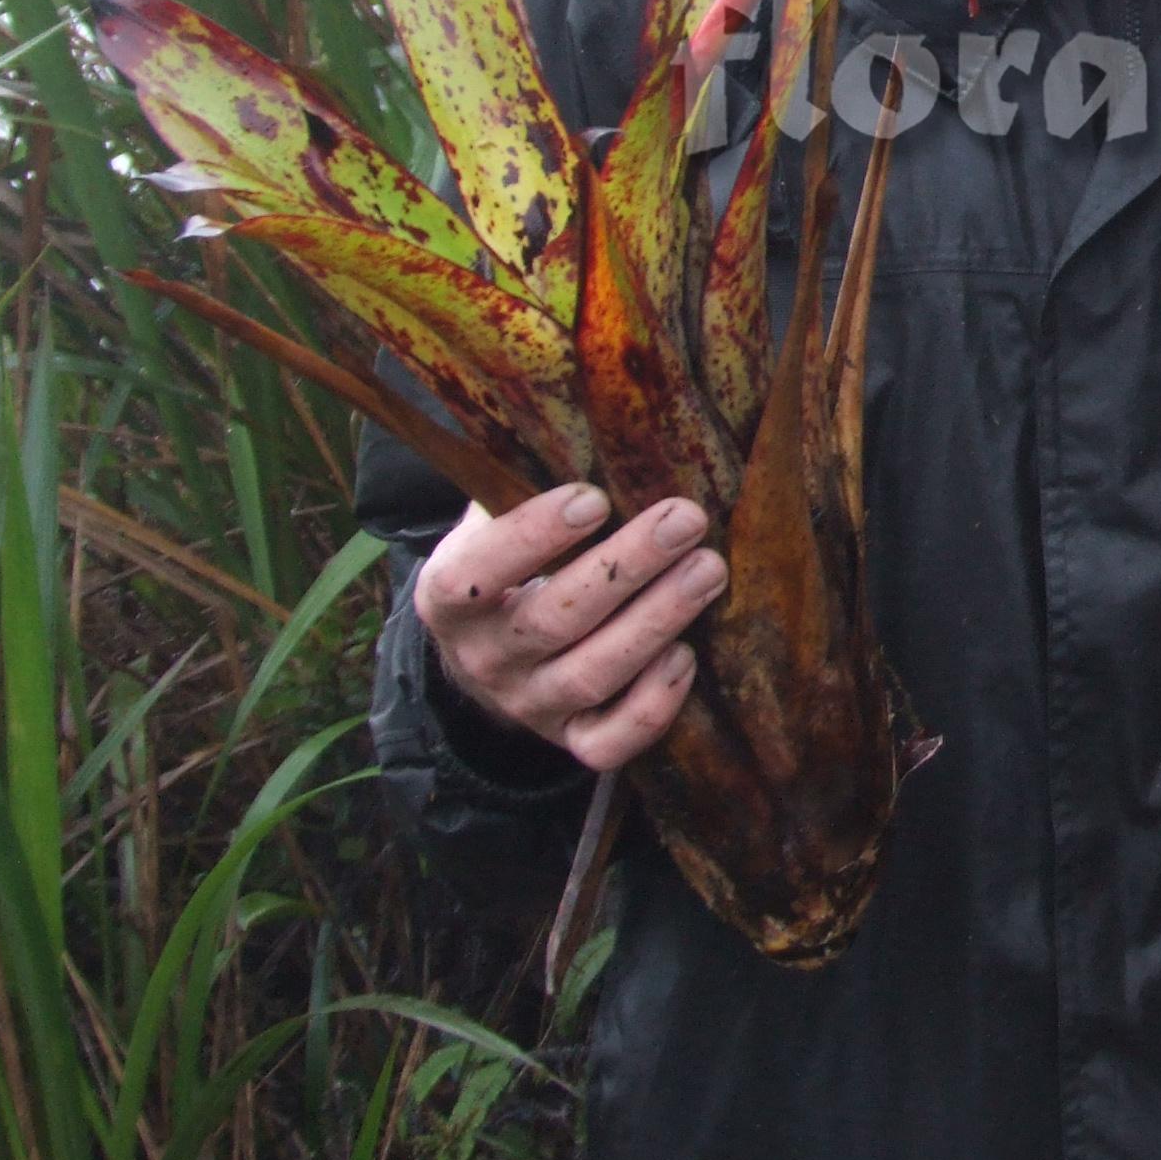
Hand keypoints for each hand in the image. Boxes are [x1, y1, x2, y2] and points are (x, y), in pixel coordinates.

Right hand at [414, 485, 723, 768]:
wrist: (491, 650)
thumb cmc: (510, 560)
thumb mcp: (494, 518)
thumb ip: (523, 480)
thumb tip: (590, 416)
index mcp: (451, 596)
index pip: (478, 574)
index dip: (531, 537)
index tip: (593, 497)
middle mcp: (484, 659)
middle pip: (552, 621)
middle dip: (626, 567)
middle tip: (686, 519)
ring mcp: (528, 705)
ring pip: (590, 676)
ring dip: (656, 620)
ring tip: (709, 568)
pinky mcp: (570, 739)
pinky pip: (607, 744)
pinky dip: (650, 707)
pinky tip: (688, 655)